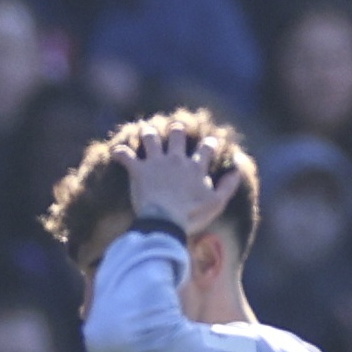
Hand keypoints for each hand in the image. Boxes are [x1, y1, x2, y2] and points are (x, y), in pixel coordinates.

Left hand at [121, 123, 242, 235]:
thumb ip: (229, 185)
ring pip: (151, 138)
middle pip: (177, 135)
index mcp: (196, 167)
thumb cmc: (191, 215)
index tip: (209, 143)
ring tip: (145, 131)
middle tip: (174, 129)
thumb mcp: (217, 203)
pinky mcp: (138, 171)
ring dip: (148, 133)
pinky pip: (126, 156)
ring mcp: (156, 163)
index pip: (206, 147)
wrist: (165, 222)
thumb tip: (237, 169)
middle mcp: (177, 160)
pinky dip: (120, 152)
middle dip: (176, 130)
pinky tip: (115, 151)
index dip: (209, 143)